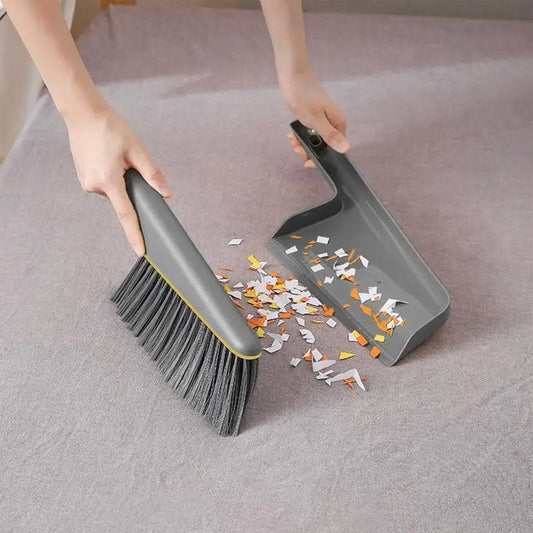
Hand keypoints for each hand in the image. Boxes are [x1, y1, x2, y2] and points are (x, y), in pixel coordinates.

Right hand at [65, 104, 171, 255]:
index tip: (141, 252)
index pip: (126, 216)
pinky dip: (113, 178)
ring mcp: (87, 183)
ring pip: (115, 192)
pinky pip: (107, 186)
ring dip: (122, 181)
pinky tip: (109, 159)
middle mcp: (94, 186)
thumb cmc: (110, 128)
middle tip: (128, 162)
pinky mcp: (85, 179)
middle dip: (132, 188)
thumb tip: (166, 193)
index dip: (135, 235)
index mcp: (108, 181)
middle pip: (123, 200)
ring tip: (116, 155)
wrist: (82, 113)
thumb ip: (152, 174)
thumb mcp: (137, 150)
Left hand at [280, 68, 348, 165]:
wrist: (293, 76)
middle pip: (325, 148)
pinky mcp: (315, 119)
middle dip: (309, 152)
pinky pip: (310, 134)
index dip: (323, 159)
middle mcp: (334, 124)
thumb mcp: (316, 119)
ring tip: (292, 141)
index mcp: (339, 124)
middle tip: (296, 148)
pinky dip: (301, 137)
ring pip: (316, 141)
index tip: (308, 162)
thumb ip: (330, 136)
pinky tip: (292, 135)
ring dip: (303, 145)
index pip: (337, 150)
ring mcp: (324, 121)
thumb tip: (346, 149)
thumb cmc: (304, 95)